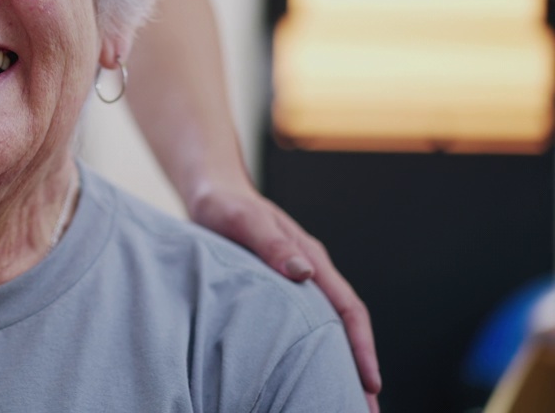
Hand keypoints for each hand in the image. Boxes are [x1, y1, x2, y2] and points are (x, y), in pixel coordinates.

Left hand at [188, 180, 380, 410]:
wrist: (210, 191)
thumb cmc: (225, 205)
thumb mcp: (245, 221)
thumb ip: (272, 244)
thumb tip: (303, 272)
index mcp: (311, 259)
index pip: (348, 309)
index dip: (361, 347)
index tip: (371, 383)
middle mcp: (309, 272)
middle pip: (344, 327)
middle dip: (357, 369)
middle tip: (365, 410)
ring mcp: (295, 280)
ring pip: (325, 329)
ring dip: (336, 364)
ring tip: (340, 402)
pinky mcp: (276, 287)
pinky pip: (302, 324)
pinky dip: (310, 351)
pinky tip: (303, 374)